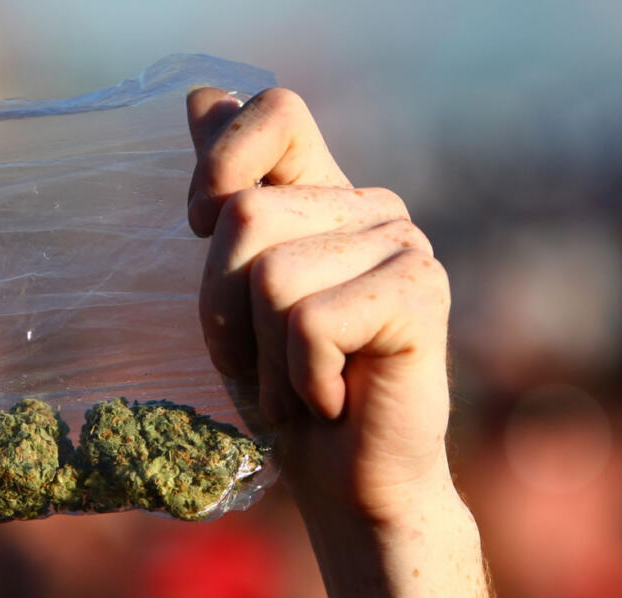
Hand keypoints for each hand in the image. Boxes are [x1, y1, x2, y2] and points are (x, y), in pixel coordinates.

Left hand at [187, 88, 451, 524]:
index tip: (200, 226)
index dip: (221, 160)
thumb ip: (225, 196)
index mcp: (323, 195)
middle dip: (225, 309)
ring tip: (300, 386)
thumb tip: (201, 94)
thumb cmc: (285, 390)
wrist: (346, 480)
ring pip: (270, 276)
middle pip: (245, 214)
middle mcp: (370, 206)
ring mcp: (403, 243)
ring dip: (262, 358)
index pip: (276, 111)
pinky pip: (310, 322)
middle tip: (264, 361)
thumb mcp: (231, 294)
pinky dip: (301, 380)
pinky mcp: (421, 293)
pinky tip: (332, 398)